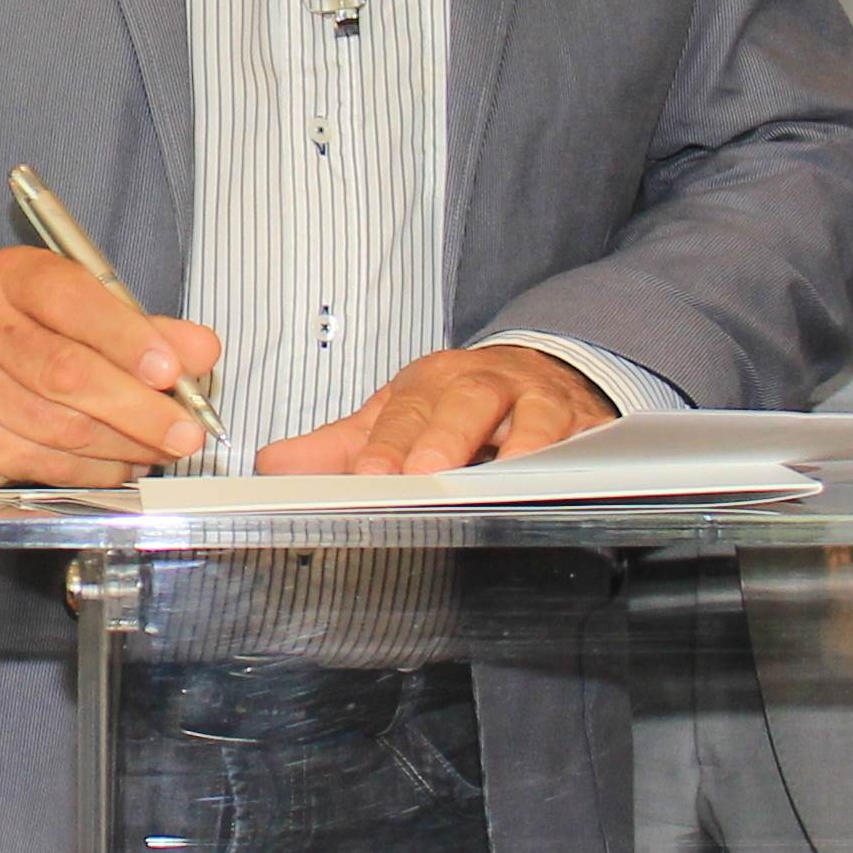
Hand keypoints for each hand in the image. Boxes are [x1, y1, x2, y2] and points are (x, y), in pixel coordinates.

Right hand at [0, 248, 222, 487]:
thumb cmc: (48, 331)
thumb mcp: (96, 311)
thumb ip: (151, 329)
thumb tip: (201, 351)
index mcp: (14, 277)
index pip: (69, 300)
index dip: (123, 337)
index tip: (171, 371)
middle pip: (63, 372)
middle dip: (136, 407)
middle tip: (187, 432)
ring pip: (58, 427)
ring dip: (124, 445)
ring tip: (163, 446)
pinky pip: (45, 464)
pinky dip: (97, 470)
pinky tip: (124, 460)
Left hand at [254, 346, 610, 475]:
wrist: (534, 373)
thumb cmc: (456, 404)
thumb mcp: (395, 417)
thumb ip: (336, 447)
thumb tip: (270, 466)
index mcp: (429, 384)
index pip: (403, 414)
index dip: (386, 445)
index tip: (368, 474)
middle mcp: (482, 383)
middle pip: (463, 405)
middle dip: (442, 439)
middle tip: (422, 475)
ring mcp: (535, 400)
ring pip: (526, 416)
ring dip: (510, 447)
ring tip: (495, 480)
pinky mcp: (582, 421)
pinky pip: (582, 435)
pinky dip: (573, 453)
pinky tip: (560, 475)